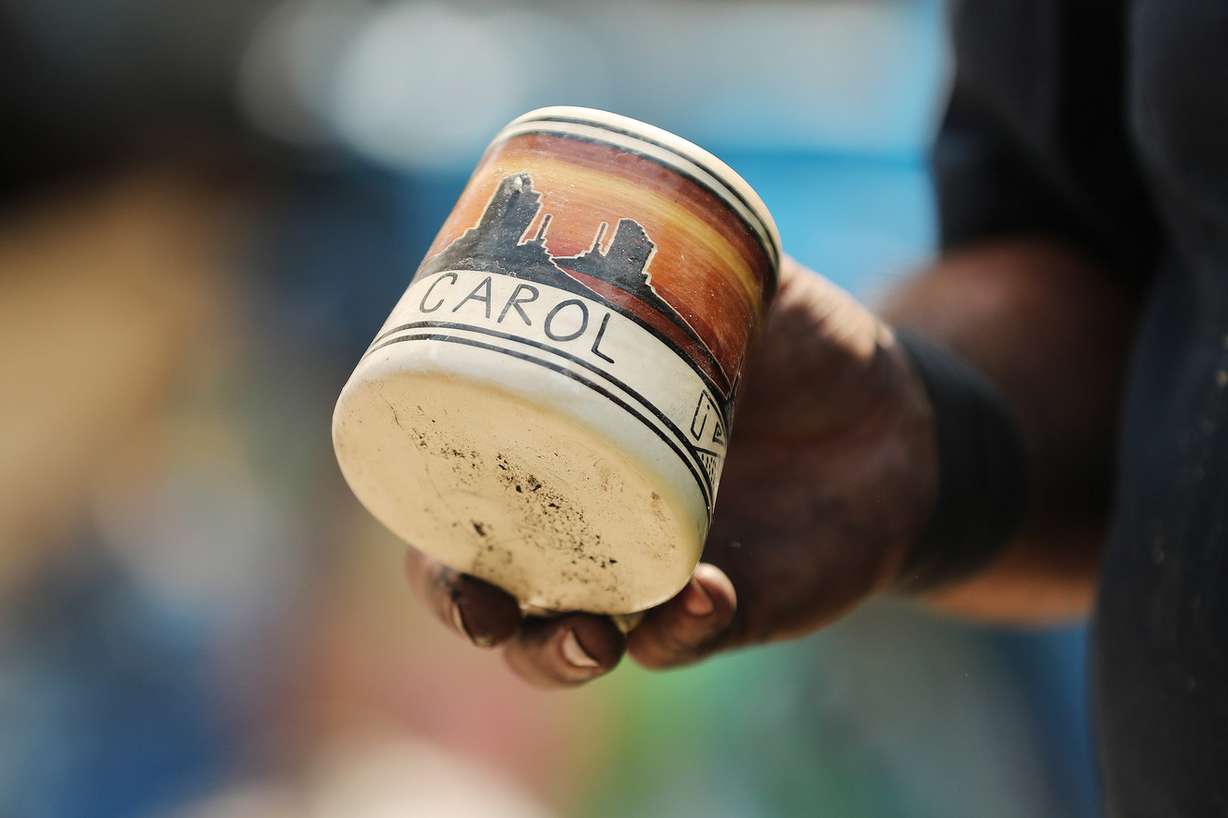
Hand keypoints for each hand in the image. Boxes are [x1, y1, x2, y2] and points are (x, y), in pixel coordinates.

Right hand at [404, 257, 936, 685]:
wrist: (897, 414)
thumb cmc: (798, 349)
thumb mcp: (741, 294)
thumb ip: (691, 260)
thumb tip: (628, 200)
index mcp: (564, 453)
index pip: (466, 503)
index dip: (428, 528)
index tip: (426, 525)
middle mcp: (592, 524)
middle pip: (497, 590)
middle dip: (472, 612)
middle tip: (484, 609)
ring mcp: (653, 574)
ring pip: (574, 642)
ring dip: (560, 653)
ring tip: (589, 640)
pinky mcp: (729, 608)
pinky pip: (687, 638)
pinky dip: (683, 629)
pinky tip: (705, 593)